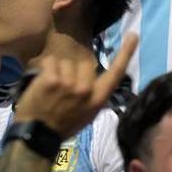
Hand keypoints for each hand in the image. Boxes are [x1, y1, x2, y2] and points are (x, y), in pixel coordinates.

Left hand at [13, 34, 136, 138]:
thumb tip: (97, 78)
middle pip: (84, 63)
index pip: (116, 72)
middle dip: (74, 71)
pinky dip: (46, 68)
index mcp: (99, 98)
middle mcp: (86, 90)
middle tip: (64, 87)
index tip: (133, 36)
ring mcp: (69, 84)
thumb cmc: (64, 124)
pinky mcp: (51, 80)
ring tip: (52, 87)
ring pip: (66, 62)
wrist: (38, 135)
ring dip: (58, 70)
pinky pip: (51, 62)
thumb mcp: (89, 113)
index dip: (126, 53)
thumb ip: (95, 94)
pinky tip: (43, 81)